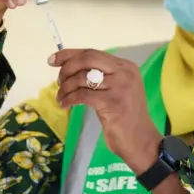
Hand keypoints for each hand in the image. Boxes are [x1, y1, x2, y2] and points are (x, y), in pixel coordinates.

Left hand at [49, 49, 162, 171]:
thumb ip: (101, 76)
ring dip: (66, 87)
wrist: (140, 141)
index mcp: (126, 66)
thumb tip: (70, 67)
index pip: (93, 53)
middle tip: (59, 81)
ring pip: (83, 78)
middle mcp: (124, 72)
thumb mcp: (116, 89)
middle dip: (67, 67)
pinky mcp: (112, 102)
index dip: (70, 54)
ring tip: (61, 97)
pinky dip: (69, 99)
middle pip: (88, 58)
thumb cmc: (126, 117)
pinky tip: (65, 104)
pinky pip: (82, 95)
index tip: (52, 60)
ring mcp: (120, 86)